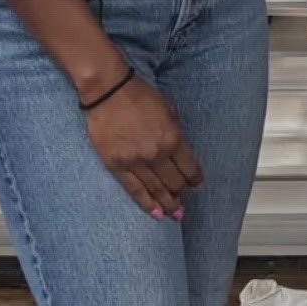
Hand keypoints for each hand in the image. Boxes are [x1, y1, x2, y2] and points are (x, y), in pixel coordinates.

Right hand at [84, 75, 202, 217]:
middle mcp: (156, 153)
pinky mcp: (116, 165)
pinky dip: (147, 203)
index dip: (195, 179)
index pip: (190, 168)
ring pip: (156, 190)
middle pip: (174, 182)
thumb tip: (181, 154)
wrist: (108, 91)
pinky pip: (134, 189)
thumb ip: (176, 134)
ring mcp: (135, 161)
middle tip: (185, 203)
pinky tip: (156, 213)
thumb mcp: (170, 111)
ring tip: (175, 215)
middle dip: (182, 194)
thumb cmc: (141, 96)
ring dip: (168, 204)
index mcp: (173, 138)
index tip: (197, 185)